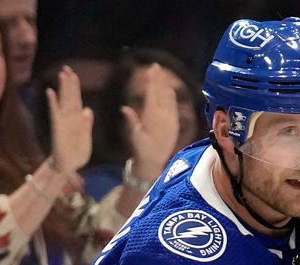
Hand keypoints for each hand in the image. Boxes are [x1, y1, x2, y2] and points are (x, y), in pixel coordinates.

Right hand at [47, 65, 94, 173]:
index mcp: (79, 120)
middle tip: (67, 68)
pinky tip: (50, 91)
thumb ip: (87, 124)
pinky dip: (52, 102)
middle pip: (70, 96)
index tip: (74, 74)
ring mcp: (63, 121)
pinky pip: (54, 113)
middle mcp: (70, 118)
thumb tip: (87, 109)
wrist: (69, 167)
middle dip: (69, 82)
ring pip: (64, 101)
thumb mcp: (87, 138)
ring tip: (62, 74)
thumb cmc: (77, 154)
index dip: (75, 87)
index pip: (77, 99)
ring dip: (63, 87)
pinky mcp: (58, 127)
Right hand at [121, 64, 180, 184]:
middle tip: (156, 66)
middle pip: (161, 94)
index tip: (150, 70)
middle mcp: (163, 117)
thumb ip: (132, 121)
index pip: (152, 96)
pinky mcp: (174, 123)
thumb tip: (125, 107)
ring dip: (165, 85)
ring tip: (162, 73)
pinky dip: (171, 96)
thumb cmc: (142, 150)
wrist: (154, 163)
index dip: (152, 82)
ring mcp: (170, 120)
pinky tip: (169, 88)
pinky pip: (174, 106)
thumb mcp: (134, 137)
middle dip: (158, 80)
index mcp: (153, 119)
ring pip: (169, 98)